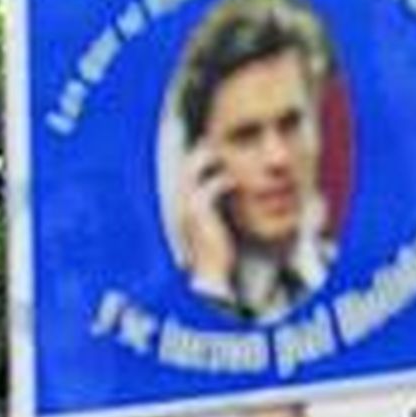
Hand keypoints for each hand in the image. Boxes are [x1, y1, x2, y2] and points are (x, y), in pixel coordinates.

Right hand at [176, 141, 237, 290]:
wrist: (211, 274)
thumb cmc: (216, 249)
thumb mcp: (214, 223)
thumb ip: (217, 205)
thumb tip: (230, 189)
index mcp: (182, 202)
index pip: (186, 169)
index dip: (199, 156)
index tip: (217, 147)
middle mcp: (179, 201)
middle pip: (187, 163)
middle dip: (204, 150)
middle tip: (224, 142)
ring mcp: (187, 206)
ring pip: (194, 169)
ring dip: (213, 160)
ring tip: (230, 155)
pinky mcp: (199, 213)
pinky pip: (211, 186)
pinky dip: (224, 180)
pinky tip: (236, 180)